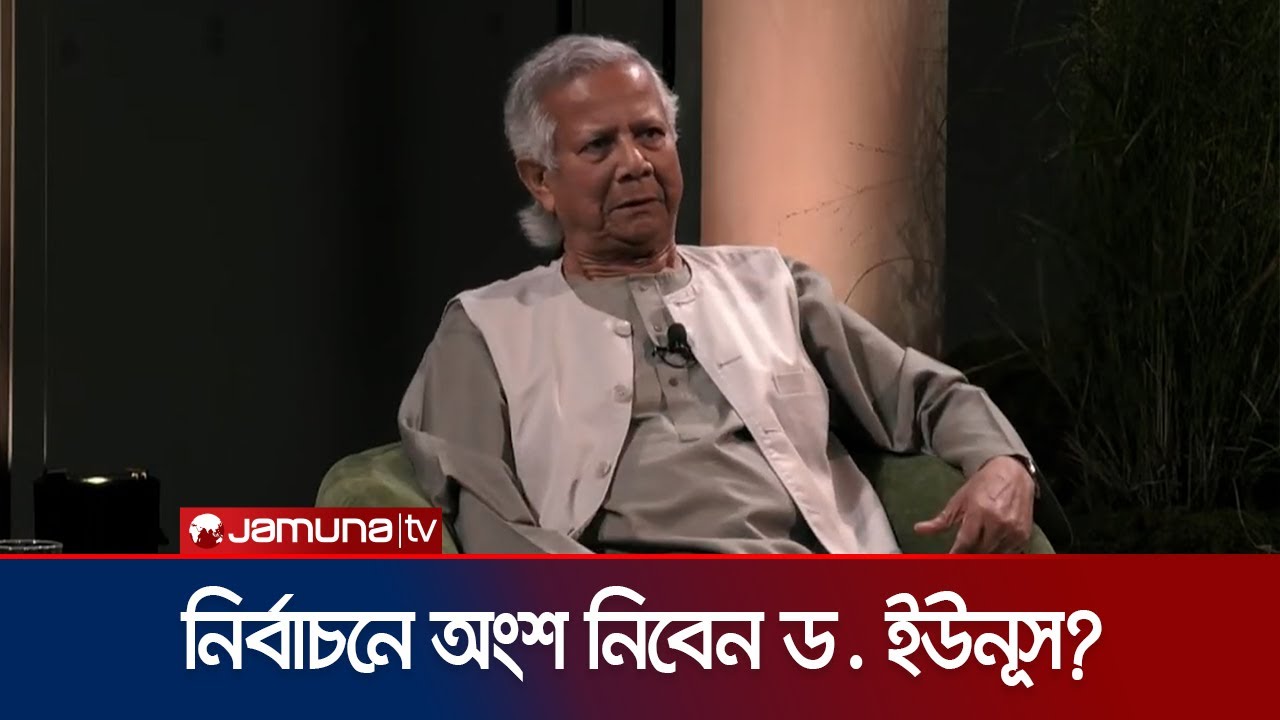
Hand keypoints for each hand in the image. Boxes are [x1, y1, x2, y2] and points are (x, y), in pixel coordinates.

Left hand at [913, 456, 1034, 552]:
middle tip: (959, 558)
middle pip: (979, 552)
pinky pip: (1007, 553)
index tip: (947, 562)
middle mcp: (999, 522)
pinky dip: (997, 553)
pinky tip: (989, 549)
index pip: (965, 543)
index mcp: (980, 511)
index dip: (955, 555)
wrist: (1013, 473)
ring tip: (972, 553)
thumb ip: (941, 520)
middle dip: (967, 556)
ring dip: (982, 556)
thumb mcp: (959, 500)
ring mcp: (1013, 529)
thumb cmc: (983, 485)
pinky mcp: (1024, 534)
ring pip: (993, 555)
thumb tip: (918, 530)